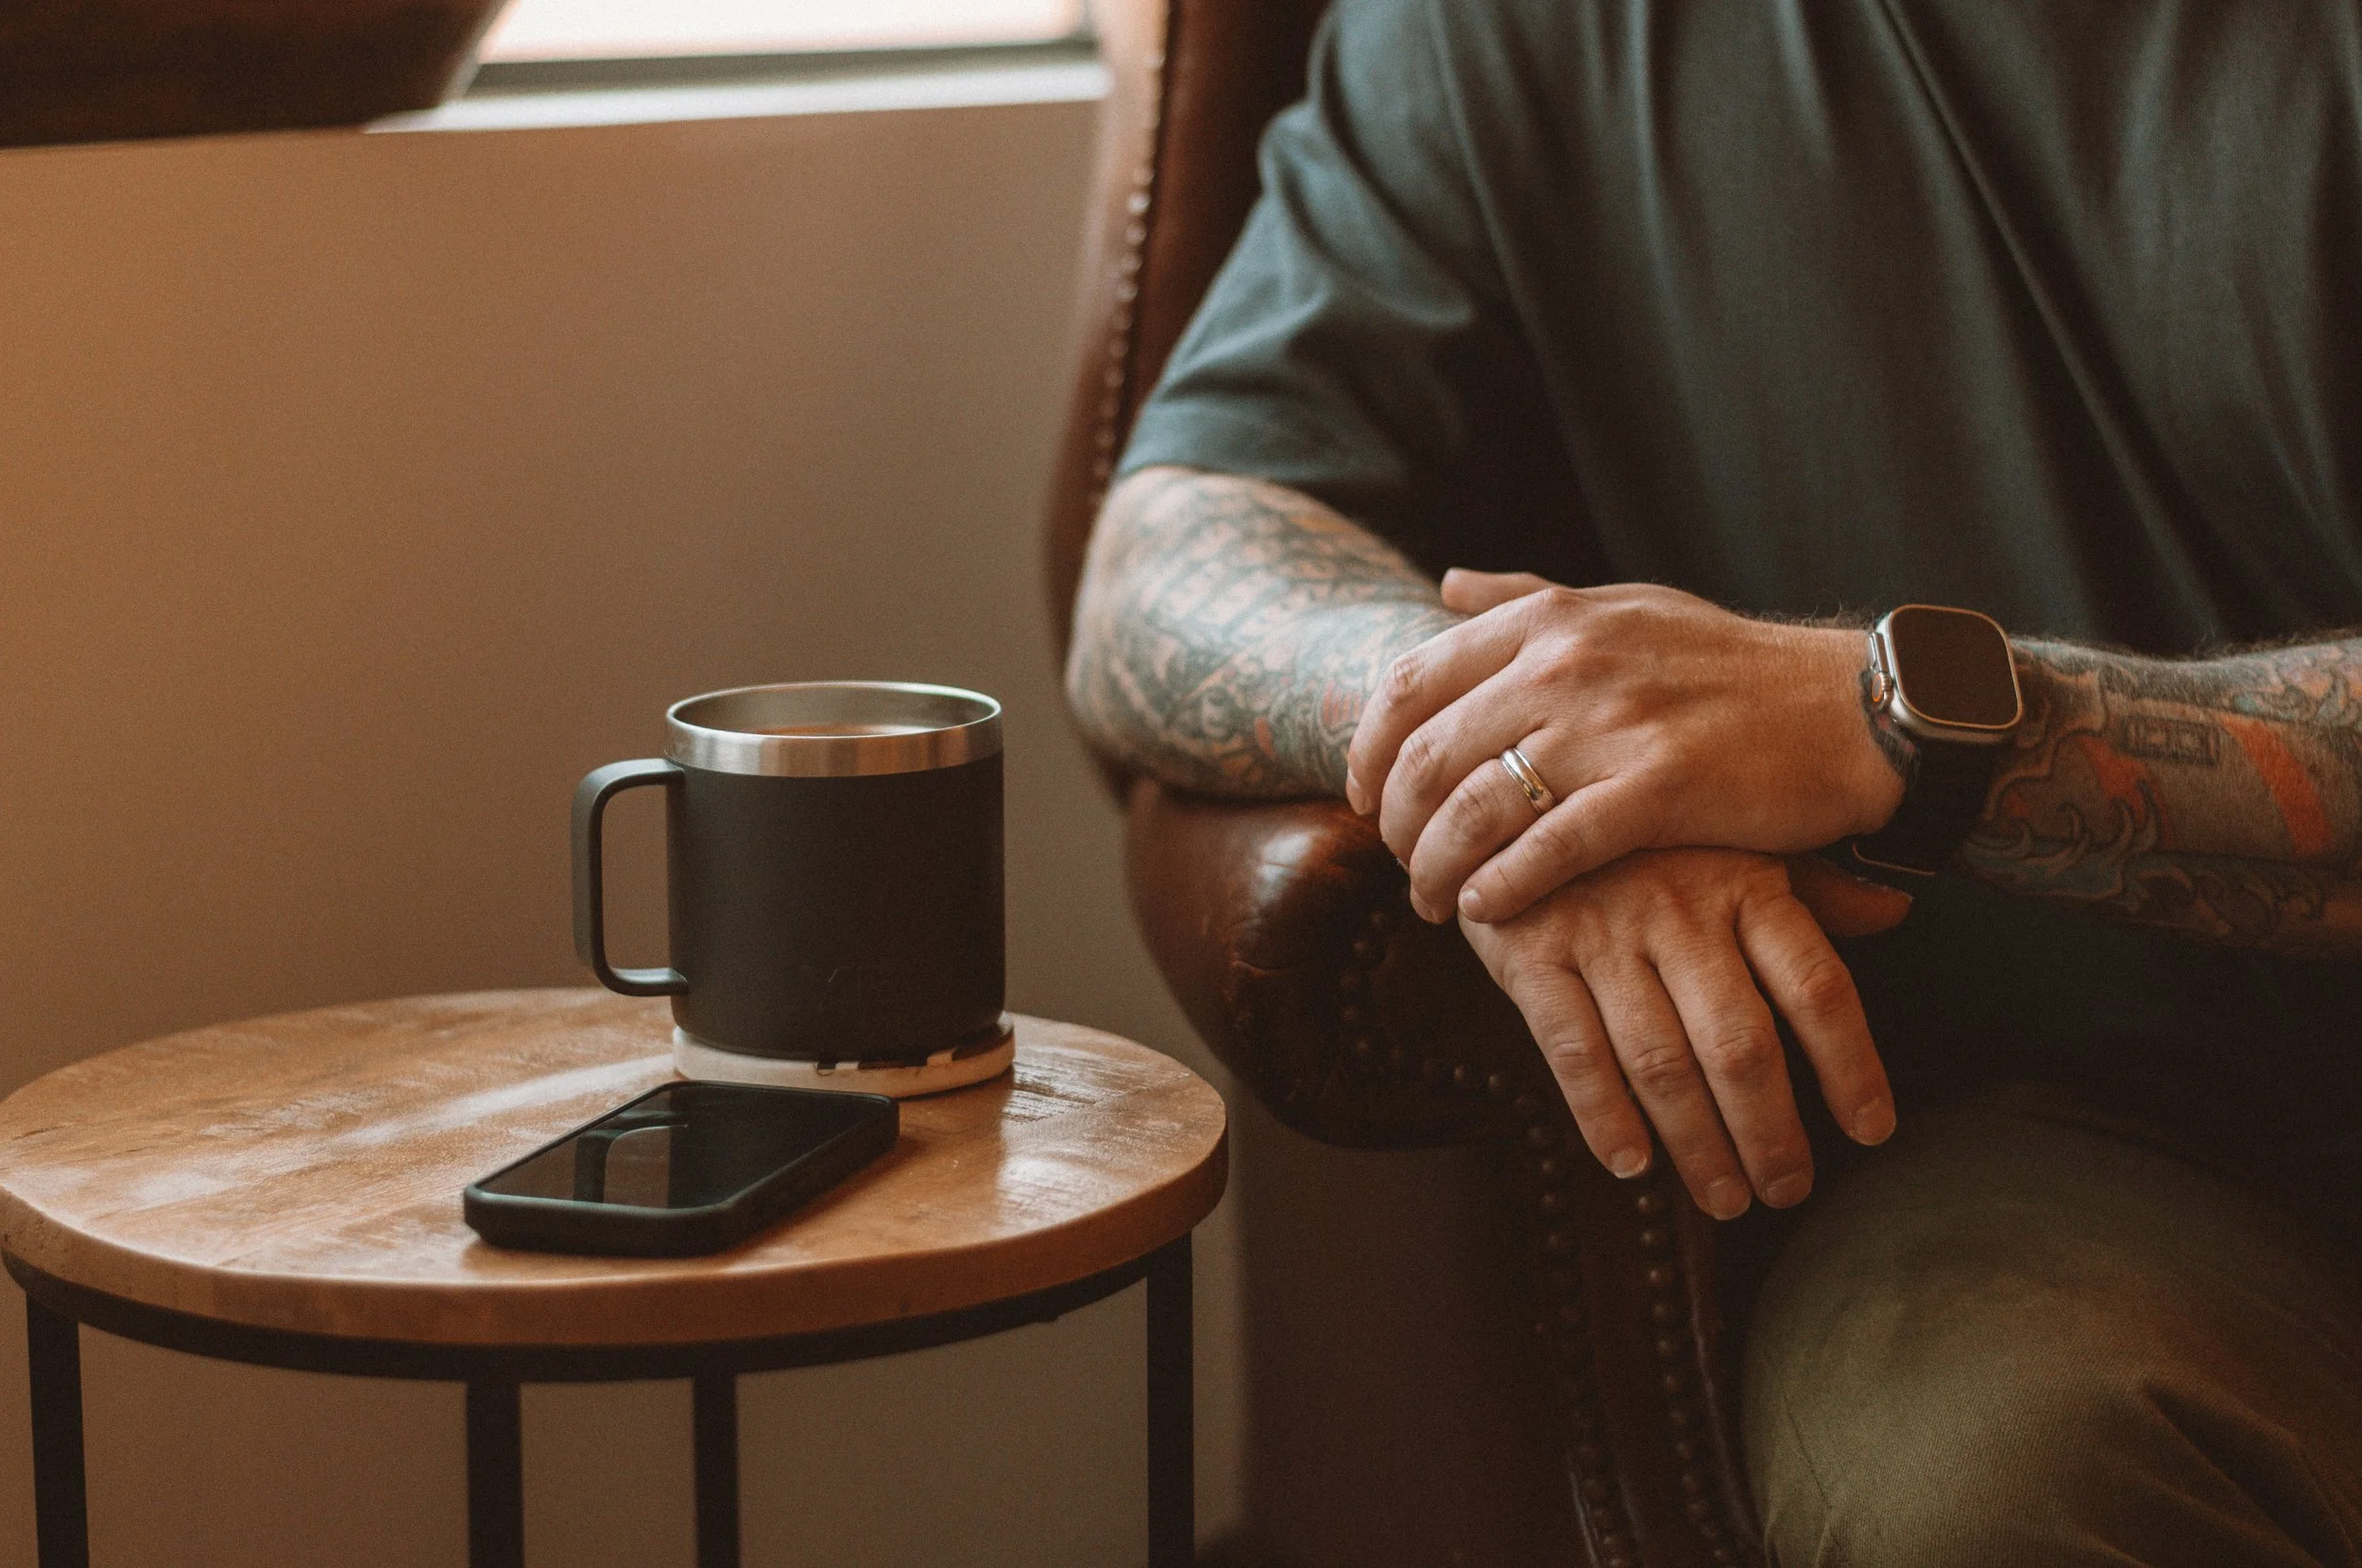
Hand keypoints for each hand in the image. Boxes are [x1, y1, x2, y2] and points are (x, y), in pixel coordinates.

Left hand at [1347, 570, 1905, 924]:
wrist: (1849, 711)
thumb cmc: (1728, 666)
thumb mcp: (1624, 605)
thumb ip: (1525, 597)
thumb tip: (1440, 585)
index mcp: (1549, 618)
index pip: (1412, 681)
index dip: (1368, 748)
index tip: (1361, 796)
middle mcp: (1567, 663)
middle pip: (1427, 754)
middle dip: (1394, 823)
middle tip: (1395, 864)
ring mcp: (1611, 725)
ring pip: (1475, 808)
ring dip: (1435, 868)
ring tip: (1430, 903)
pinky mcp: (1657, 791)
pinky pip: (1547, 852)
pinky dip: (1502, 888)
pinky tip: (1487, 910)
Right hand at [1459, 848, 1903, 1217]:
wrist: (1515, 786)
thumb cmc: (1646, 831)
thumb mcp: (1733, 840)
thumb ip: (1812, 888)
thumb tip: (1897, 912)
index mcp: (1745, 884)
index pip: (1817, 987)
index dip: (1851, 1066)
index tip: (1873, 1130)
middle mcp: (1680, 910)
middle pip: (1740, 1044)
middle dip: (1770, 1132)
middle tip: (1787, 1189)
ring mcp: (1603, 933)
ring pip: (1661, 1061)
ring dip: (1697, 1144)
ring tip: (1725, 1198)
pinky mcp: (1532, 954)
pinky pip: (1573, 1049)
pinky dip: (1602, 1114)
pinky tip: (1631, 1163)